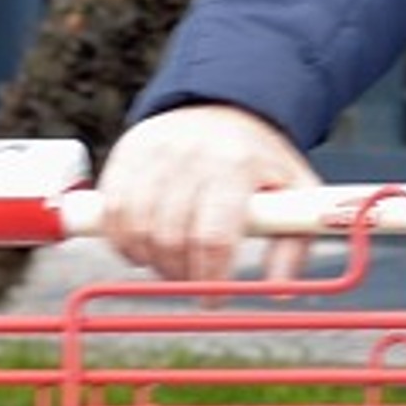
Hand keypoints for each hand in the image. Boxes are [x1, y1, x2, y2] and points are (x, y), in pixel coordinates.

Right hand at [91, 105, 315, 281]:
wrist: (225, 105)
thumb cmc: (260, 160)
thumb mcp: (293, 191)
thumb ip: (292, 245)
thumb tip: (279, 294)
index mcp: (236, 165)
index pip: (213, 237)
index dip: (210, 277)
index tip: (214, 299)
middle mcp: (191, 155)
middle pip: (170, 237)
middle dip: (179, 274)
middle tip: (191, 284)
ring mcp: (153, 151)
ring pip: (136, 228)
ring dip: (150, 261)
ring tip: (169, 265)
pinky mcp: (127, 152)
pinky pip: (112, 211)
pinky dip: (122, 240)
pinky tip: (142, 248)